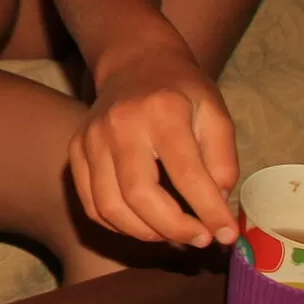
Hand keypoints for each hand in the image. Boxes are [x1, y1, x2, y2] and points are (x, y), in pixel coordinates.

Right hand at [69, 42, 239, 246]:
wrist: (135, 64)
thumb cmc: (181, 91)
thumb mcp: (216, 113)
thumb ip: (223, 160)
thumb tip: (216, 206)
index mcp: (162, 111)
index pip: (187, 174)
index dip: (209, 211)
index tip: (226, 233)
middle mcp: (119, 125)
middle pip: (140, 196)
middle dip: (175, 228)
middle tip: (200, 239)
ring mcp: (91, 138)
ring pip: (110, 207)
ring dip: (146, 233)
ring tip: (173, 234)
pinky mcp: (76, 151)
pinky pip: (92, 204)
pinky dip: (118, 225)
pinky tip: (145, 224)